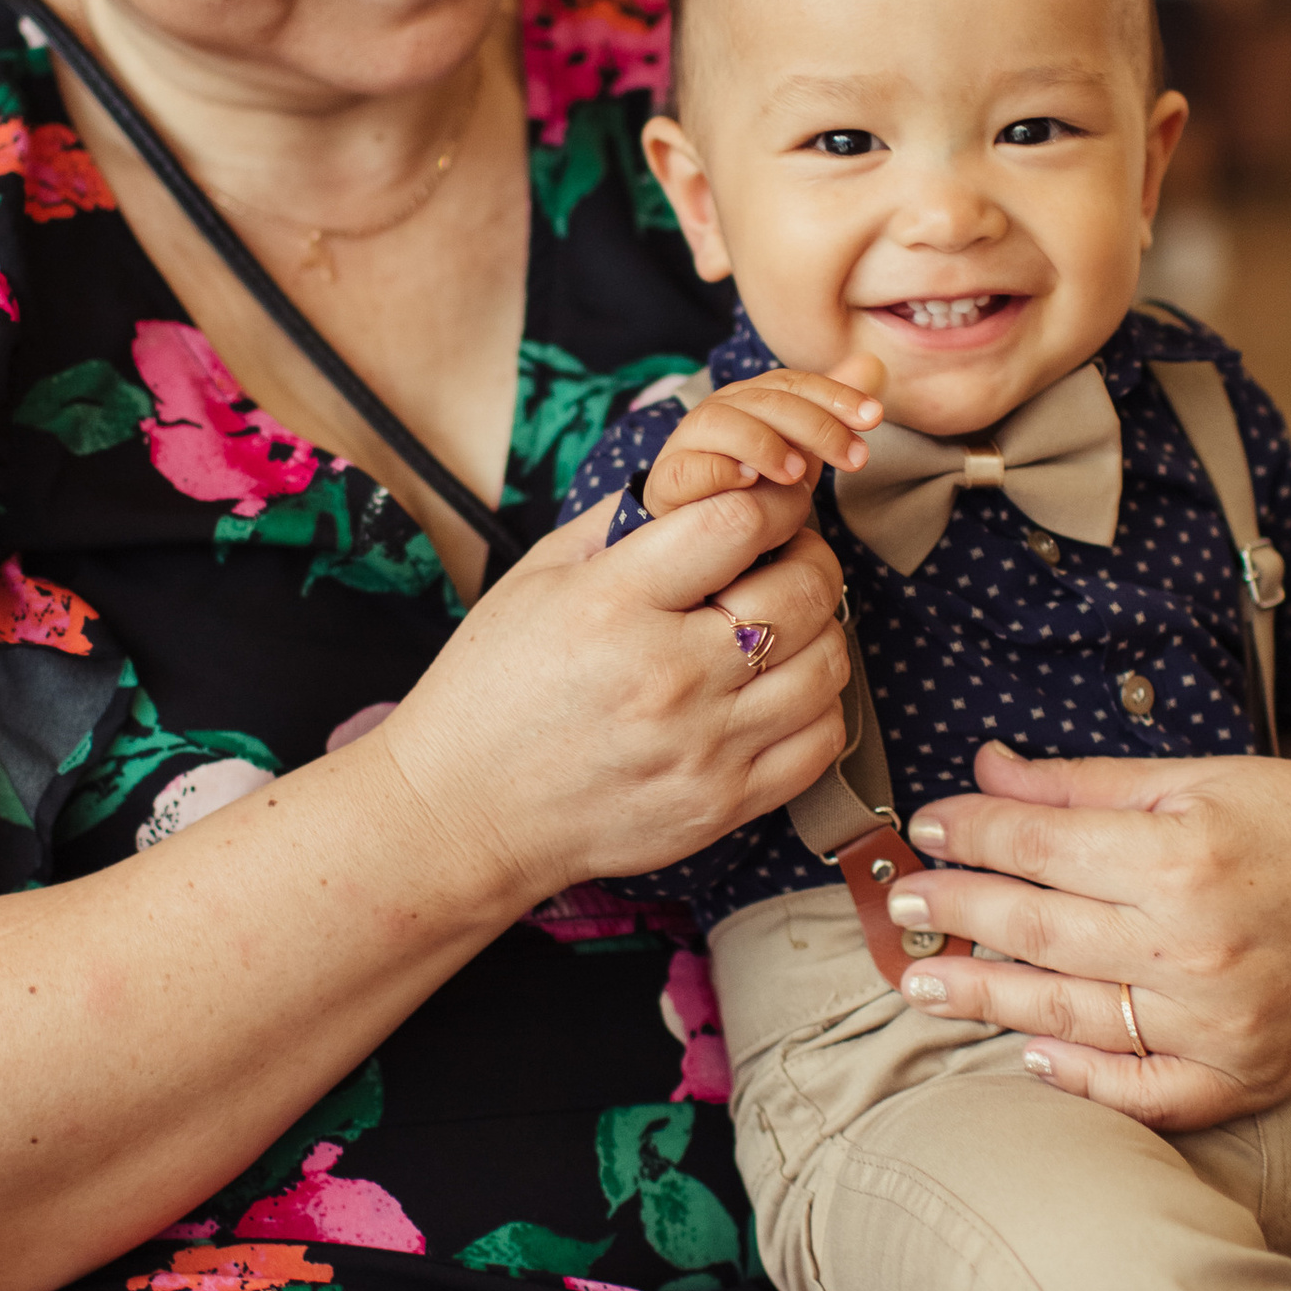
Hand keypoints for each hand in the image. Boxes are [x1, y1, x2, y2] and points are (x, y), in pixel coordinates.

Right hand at [382, 483, 847, 909]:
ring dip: (819, 630)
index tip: (775, 506)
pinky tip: (779, 690)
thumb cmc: (492, 689)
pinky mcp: (722, 804)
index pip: (738, 524)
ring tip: (782, 625)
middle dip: (809, 559)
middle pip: (803, 591)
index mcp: (612, 604)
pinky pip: (821, 740)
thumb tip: (709, 478)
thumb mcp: (536, 578)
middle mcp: (666, 675)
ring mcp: (701, 746)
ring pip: (827, 663)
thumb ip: (623, 521)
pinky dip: (818, 703)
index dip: (775, 503)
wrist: (463, 812)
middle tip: (787, 559)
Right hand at [641, 359, 883, 520]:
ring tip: (798, 475)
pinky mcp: (668, 480)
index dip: (836, 395)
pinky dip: (720, 470)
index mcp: (752, 397)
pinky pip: (689, 467)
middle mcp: (719, 410)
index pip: (795, 383)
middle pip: (766, 400)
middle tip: (854, 458)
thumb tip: (874, 364)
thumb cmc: (755, 482)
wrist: (699, 526)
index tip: (874, 416)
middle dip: (816, 426)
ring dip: (765, 444)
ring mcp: (689, 443)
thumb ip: (830, 408)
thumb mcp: (801, 445)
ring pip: (722, 423)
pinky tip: (748, 482)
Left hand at [876, 744, 1290, 1132]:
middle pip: (1038, 930)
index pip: (1040, 847)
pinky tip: (1028, 1055)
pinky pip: (1141, 1090)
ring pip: (1068, 1014)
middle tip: (903, 903)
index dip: (972, 833)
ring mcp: (1217, 1021)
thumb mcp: (1198, 782)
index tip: (927, 826)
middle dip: (956, 911)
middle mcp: (1196, 944)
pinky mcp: (1242, 1075)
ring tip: (921, 981)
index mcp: (1184, 856)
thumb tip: (986, 768)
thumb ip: (1086, 787)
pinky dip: (1079, 1079)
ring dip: (982, 998)